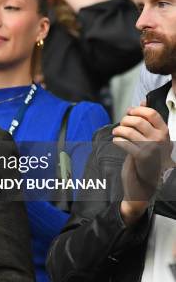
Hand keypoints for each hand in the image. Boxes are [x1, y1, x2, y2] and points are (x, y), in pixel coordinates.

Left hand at [112, 105, 173, 224]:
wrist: (148, 181)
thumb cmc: (149, 156)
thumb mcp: (152, 136)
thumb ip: (148, 119)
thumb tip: (144, 100)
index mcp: (165, 132)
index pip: (151, 113)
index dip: (137, 109)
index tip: (129, 111)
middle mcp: (160, 139)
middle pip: (138, 120)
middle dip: (125, 120)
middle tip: (121, 124)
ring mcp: (151, 148)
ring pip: (129, 131)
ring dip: (118, 130)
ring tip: (116, 133)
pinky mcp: (141, 157)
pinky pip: (124, 142)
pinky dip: (117, 140)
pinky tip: (116, 142)